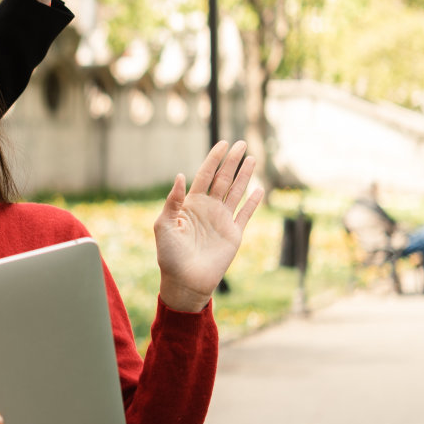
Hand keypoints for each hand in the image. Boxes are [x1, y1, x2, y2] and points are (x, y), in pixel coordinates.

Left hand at [154, 141, 263, 312]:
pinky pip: (245, 214)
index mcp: (191, 204)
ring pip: (236, 192)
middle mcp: (208, 209)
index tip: (223, 143)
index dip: (214, 159)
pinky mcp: (234, 234)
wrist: (185, 281)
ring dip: (244, 175)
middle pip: (223, 179)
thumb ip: (172, 201)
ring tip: (252, 158)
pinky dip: (253, 203)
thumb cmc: (169, 255)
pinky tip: (260, 189)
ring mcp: (222, 221)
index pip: (205, 175)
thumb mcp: (163, 225)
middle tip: (242, 143)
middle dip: (232, 161)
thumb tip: (180, 176)